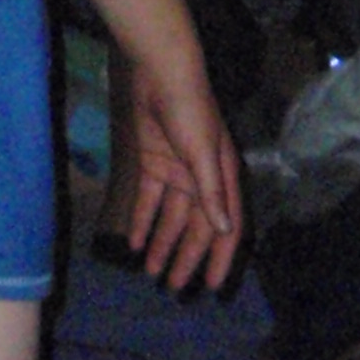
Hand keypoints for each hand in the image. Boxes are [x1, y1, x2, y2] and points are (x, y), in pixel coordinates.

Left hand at [122, 49, 245, 294]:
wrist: (161, 72)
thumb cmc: (190, 110)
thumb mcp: (203, 154)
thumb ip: (210, 193)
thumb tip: (224, 231)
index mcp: (222, 178)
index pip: (226, 228)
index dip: (219, 258)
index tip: (211, 287)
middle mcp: (202, 179)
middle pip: (195, 228)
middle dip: (185, 258)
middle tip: (173, 288)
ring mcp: (177, 171)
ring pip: (170, 218)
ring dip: (162, 245)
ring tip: (151, 273)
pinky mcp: (153, 162)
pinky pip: (149, 200)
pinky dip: (142, 221)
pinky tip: (134, 242)